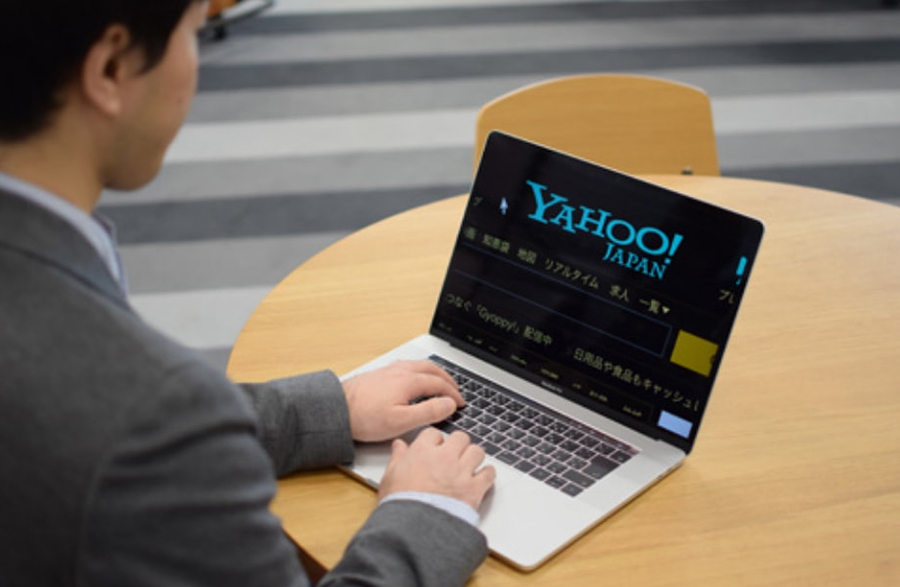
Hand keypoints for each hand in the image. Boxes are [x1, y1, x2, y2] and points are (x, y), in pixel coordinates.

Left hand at [342, 360, 463, 441]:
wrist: (336, 409)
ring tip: (439, 381)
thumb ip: (428, 412)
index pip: (439, 384)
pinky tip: (414, 379)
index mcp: (409, 381)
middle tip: (455, 389)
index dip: (453, 394)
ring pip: (419, 365)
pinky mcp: (379, 374)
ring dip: (434, 373)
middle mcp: (400, 371)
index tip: (460, 403)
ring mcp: (389, 370)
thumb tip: (449, 404)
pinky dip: (420, 371)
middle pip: (431, 369)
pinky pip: (407, 367)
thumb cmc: (365, 417)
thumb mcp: (402, 421)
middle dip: (447, 379)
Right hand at [379, 428, 495, 509]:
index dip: (435, 441)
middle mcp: (444, 457)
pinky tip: (480, 479)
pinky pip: (489, 473)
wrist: (414, 528)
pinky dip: (487, 475)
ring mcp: (461, 472)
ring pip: (477, 452)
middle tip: (454, 456)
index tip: (434, 448)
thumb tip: (399, 445)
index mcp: (422, 451)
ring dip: (473, 457)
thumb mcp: (390, 477)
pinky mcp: (474, 488)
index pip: (434, 433)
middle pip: (460, 437)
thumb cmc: (400, 504)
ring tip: (468, 466)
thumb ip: (397, 457)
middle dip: (457, 445)